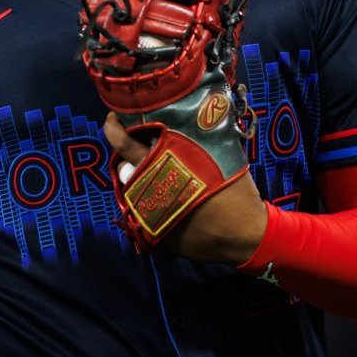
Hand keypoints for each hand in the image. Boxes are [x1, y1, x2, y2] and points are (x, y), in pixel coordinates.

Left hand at [103, 112, 267, 264]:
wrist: (244, 236)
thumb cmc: (235, 192)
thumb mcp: (217, 156)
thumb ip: (196, 139)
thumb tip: (186, 120)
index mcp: (161, 167)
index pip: (124, 144)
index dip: (114, 129)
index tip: (112, 119)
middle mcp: (147, 192)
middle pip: (123, 169)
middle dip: (128, 159)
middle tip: (140, 149)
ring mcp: (148, 217)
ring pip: (131, 192)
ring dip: (140, 181)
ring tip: (158, 176)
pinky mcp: (154, 237)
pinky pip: (145, 214)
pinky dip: (153, 205)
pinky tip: (171, 202)